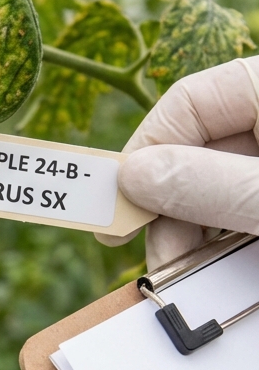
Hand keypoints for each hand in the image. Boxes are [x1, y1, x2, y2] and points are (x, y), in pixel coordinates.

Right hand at [97, 56, 258, 268]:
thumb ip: (207, 183)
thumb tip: (130, 177)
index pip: (186, 102)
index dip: (146, 155)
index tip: (121, 210)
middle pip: (201, 147)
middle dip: (173, 207)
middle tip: (161, 258)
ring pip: (222, 178)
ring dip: (200, 227)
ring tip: (194, 267)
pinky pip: (246, 197)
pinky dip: (234, 229)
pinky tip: (227, 257)